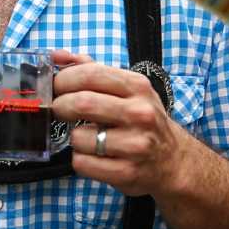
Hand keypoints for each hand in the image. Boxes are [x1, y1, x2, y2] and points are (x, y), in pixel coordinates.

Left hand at [48, 49, 187, 198]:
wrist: (173, 160)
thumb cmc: (143, 120)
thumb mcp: (128, 89)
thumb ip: (92, 69)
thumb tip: (57, 56)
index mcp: (138, 87)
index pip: (90, 74)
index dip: (63, 79)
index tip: (54, 87)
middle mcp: (140, 113)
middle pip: (82, 103)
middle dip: (60, 107)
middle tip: (59, 110)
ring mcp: (135, 144)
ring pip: (78, 137)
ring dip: (73, 137)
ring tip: (87, 137)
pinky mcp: (127, 172)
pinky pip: (83, 163)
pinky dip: (80, 160)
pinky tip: (94, 157)